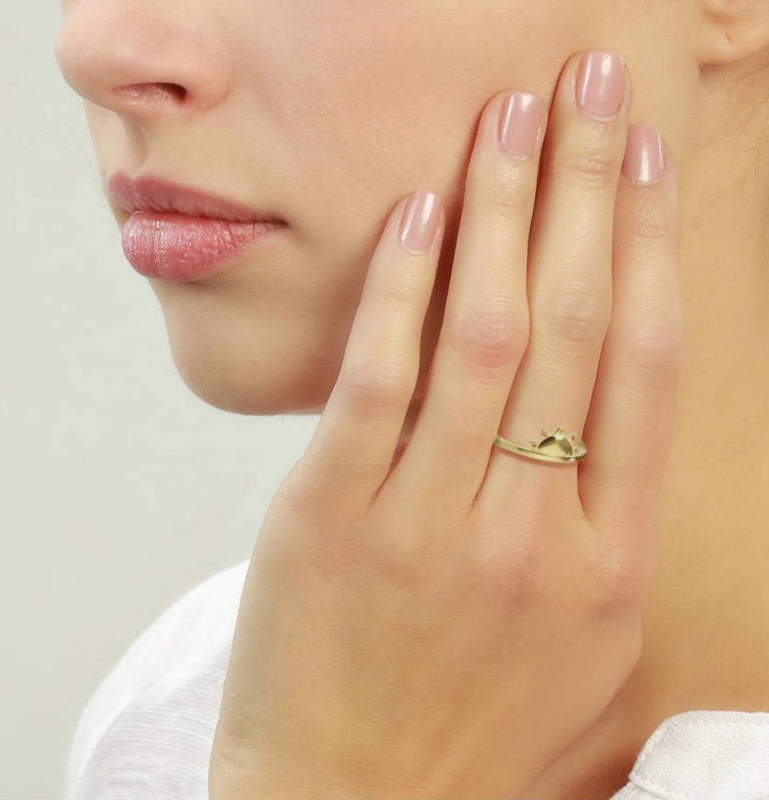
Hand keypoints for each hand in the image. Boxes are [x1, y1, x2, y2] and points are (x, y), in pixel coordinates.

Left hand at [209, 49, 681, 799]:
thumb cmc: (471, 730)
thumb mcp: (583, 651)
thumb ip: (604, 538)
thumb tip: (610, 424)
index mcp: (610, 562)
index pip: (648, 367)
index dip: (651, 246)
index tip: (644, 159)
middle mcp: (536, 532)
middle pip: (579, 324)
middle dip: (587, 188)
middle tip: (589, 85)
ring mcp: (431, 522)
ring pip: (483, 334)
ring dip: (501, 211)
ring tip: (508, 117)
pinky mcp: (334, 518)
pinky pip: (377, 380)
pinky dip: (401, 288)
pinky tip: (418, 213)